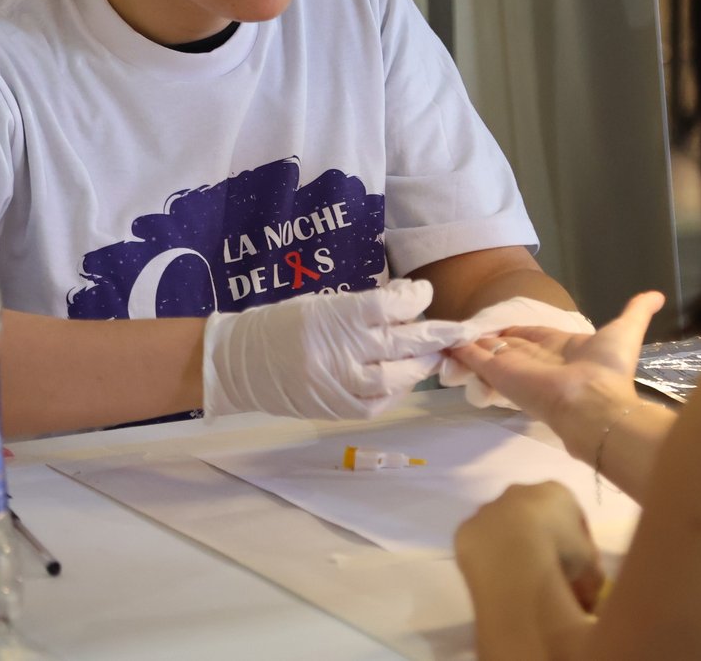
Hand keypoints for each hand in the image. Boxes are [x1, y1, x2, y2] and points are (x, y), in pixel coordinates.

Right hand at [202, 278, 466, 419]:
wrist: (239, 362)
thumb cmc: (284, 324)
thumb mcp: (324, 303)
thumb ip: (366, 305)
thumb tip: (409, 300)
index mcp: (336, 316)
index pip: (390, 306)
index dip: (415, 298)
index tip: (423, 292)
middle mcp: (341, 350)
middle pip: (403, 343)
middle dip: (437, 335)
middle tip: (461, 330)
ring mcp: (340, 383)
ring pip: (397, 377)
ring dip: (420, 365)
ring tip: (431, 355)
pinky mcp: (336, 409)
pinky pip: (378, 404)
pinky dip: (396, 392)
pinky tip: (402, 380)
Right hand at [446, 292, 663, 459]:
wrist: (593, 404)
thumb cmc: (609, 370)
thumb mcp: (626, 330)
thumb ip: (638, 311)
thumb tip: (658, 294)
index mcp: (563, 350)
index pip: (534, 338)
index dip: (518, 332)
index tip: (502, 328)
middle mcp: (538, 360)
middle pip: (509, 347)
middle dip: (493, 341)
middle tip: (470, 334)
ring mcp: (517, 368)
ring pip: (491, 354)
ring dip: (474, 347)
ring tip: (451, 339)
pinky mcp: (501, 374)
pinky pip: (478, 360)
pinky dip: (462, 353)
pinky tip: (448, 345)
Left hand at [456, 481, 603, 613]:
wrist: (512, 554)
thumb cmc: (559, 550)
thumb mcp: (590, 564)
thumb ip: (592, 570)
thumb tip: (592, 586)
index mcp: (556, 492)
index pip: (571, 515)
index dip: (576, 543)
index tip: (578, 568)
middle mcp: (521, 491)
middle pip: (535, 517)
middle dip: (541, 540)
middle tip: (547, 572)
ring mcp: (491, 508)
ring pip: (504, 528)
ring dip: (512, 547)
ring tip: (519, 579)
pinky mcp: (467, 529)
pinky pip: (481, 545)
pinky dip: (489, 559)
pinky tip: (497, 579)